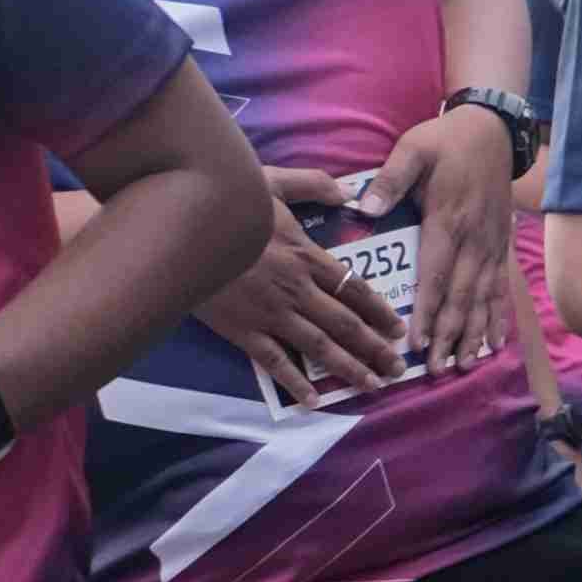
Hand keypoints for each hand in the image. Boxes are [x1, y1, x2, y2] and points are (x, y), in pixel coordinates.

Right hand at [200, 198, 408, 403]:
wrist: (183, 228)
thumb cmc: (227, 202)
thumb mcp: (273, 181)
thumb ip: (313, 185)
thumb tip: (347, 193)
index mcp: (307, 256)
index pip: (354, 289)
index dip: (380, 311)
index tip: (399, 328)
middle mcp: (298, 289)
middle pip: (346, 324)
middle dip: (376, 348)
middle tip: (398, 368)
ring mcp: (272, 314)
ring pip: (320, 347)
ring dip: (350, 368)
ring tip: (373, 385)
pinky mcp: (244, 331)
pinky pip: (276, 363)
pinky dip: (296, 383)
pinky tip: (314, 400)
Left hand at [355, 109, 517, 368]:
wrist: (493, 130)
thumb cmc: (445, 141)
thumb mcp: (413, 149)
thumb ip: (390, 179)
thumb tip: (363, 207)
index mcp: (448, 219)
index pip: (435, 273)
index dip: (427, 310)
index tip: (417, 341)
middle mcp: (474, 239)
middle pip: (460, 296)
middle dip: (449, 335)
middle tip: (437, 368)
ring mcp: (491, 245)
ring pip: (483, 298)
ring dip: (473, 334)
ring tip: (464, 364)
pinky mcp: (501, 246)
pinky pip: (500, 288)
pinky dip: (497, 318)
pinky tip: (493, 343)